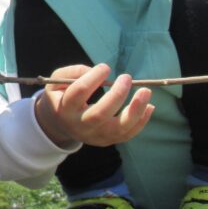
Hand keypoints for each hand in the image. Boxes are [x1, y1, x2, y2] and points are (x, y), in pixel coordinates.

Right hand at [34, 63, 153, 146]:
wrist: (59, 123)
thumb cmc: (61, 95)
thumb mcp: (58, 81)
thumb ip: (73, 72)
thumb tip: (98, 71)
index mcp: (64, 108)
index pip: (79, 92)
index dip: (94, 78)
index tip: (105, 68)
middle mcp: (79, 125)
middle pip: (100, 114)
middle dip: (117, 95)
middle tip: (126, 77)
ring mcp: (94, 136)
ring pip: (118, 128)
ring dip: (135, 110)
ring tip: (145, 92)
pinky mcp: (106, 141)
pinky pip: (127, 134)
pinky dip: (141, 121)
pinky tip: (149, 106)